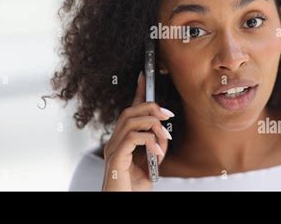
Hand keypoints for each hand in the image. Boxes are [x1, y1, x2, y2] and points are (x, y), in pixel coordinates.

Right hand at [101, 71, 173, 190]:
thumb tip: (163, 137)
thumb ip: (155, 149)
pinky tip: (157, 153)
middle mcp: (114, 142)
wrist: (122, 204)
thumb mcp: (150, 165)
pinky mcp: (116, 158)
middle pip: (129, 111)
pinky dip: (150, 141)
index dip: (137, 92)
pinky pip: (133, 138)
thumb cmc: (133, 189)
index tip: (144, 76)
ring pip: (130, 120)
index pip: (129, 111)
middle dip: (150, 108)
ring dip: (153, 125)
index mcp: (122, 141)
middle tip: (168, 116)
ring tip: (164, 139)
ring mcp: (113, 149)